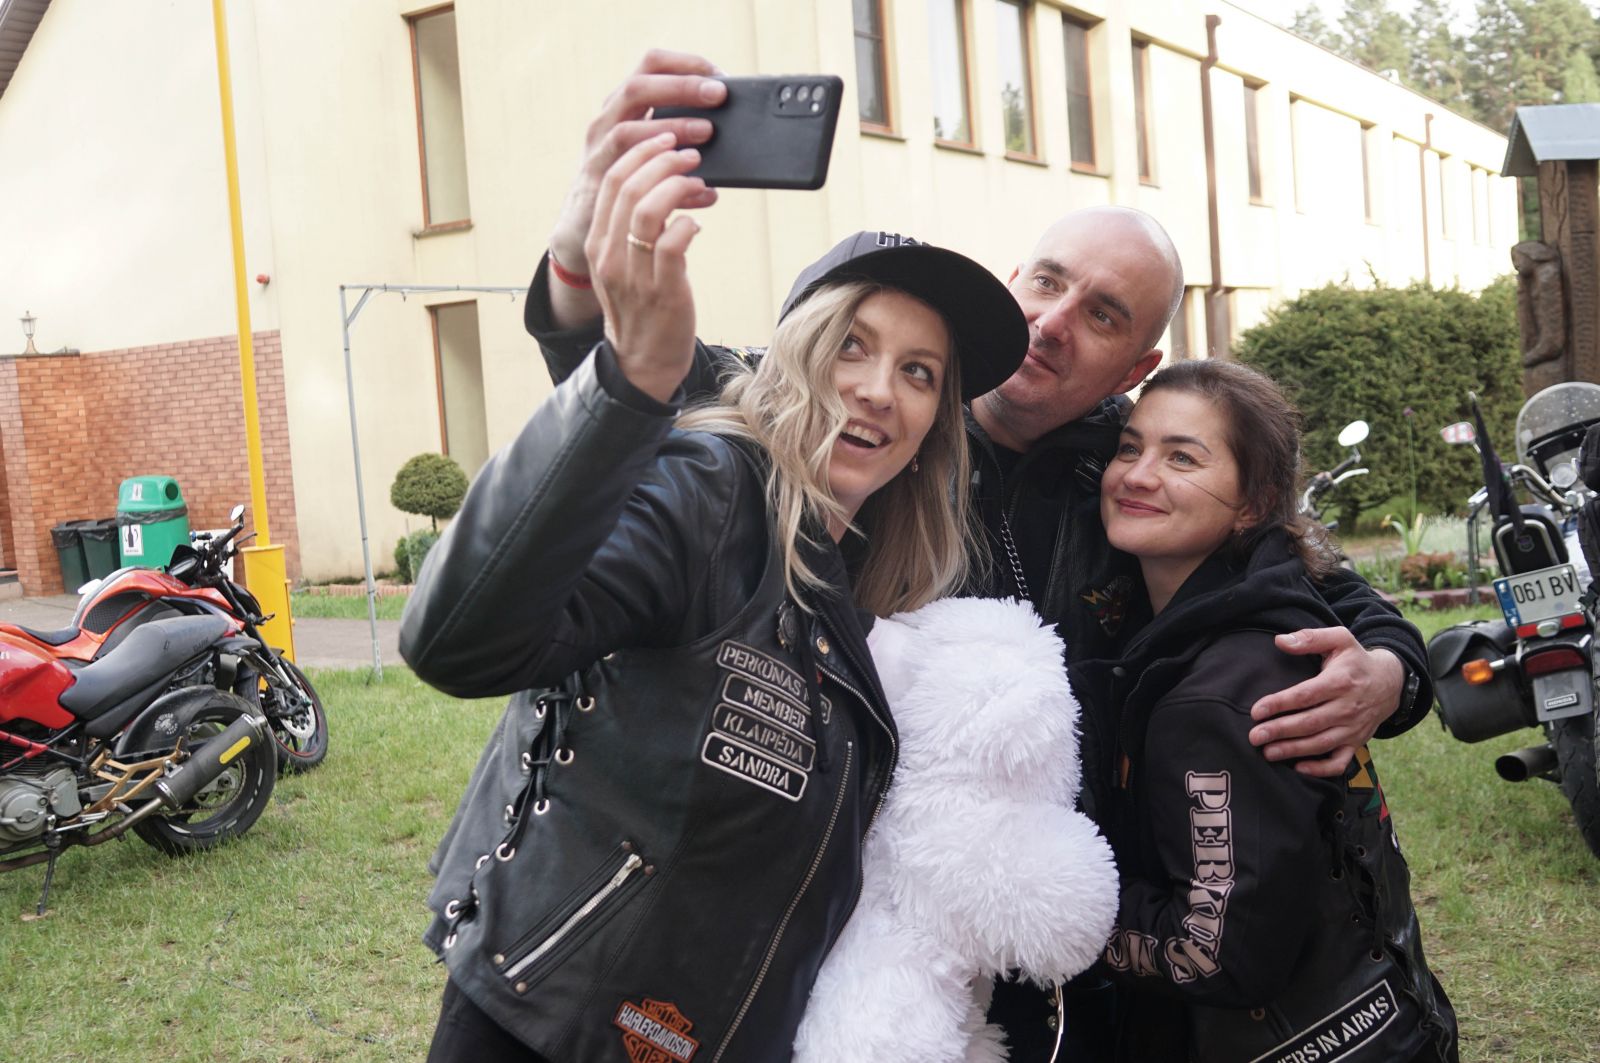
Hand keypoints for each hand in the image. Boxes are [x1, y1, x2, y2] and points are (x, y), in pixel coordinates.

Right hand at [587, 132, 705, 401]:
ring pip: (648, 209)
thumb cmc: (641, 308)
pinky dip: (689, 223)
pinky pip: (674, 241)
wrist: (643, 362)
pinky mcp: (663, 290)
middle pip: (628, 186)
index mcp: (597, 244)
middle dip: (662, 159)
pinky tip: (697, 223)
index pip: (612, 181)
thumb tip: (655, 186)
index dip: (642, 153)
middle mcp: (609, 256)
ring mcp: (634, 274)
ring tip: (698, 180)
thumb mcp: (622, 265)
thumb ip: (629, 230)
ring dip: (677, 185)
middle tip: (689, 153)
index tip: (666, 140)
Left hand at [1247, 629, 1403, 777]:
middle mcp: (1347, 708)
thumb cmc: (1356, 660)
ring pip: (1321, 744)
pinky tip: (1299, 769)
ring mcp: (1353, 728)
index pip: (1306, 695)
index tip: (1256, 711)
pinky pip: (1340, 762)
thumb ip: (1310, 638)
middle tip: (1254, 736)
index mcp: (1340, 682)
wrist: (1390, 683)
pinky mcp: (1356, 743)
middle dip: (1280, 731)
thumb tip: (1280, 641)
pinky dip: (1321, 769)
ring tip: (1268, 752)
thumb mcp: (1339, 639)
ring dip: (1293, 751)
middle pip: (1310, 723)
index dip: (1280, 704)